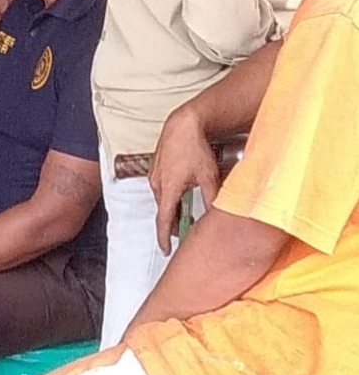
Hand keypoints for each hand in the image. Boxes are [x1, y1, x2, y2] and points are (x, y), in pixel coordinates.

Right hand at [149, 105, 219, 253]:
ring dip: (173, 208)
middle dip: (172, 224)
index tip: (166, 250)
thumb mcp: (209, 177)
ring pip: (164, 199)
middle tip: (184, 233)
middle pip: (164, 211)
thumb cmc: (194, 148)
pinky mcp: (157, 167)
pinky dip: (172, 196)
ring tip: (187, 213)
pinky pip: (163, 188)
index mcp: (168, 189)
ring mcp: (155, 175)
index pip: (163, 220)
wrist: (183, 124)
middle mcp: (158, 184)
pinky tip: (184, 192)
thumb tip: (218, 216)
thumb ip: (212, 200)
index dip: (164, 238)